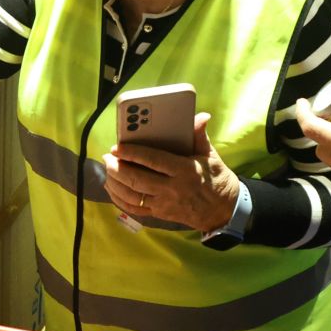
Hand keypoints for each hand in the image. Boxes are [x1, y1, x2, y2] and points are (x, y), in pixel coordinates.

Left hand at [103, 113, 239, 232]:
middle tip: (107, 157)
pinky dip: (119, 199)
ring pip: (132, 195)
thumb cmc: (216, 179)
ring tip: (107, 169)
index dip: (133, 154)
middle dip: (118, 168)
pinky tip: (112, 188)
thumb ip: (199, 136)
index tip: (118, 147)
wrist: (223, 211)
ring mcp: (164, 204)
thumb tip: (200, 116)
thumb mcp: (211, 156)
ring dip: (115, 183)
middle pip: (138, 180)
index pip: (154, 161)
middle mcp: (172, 189)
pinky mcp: (160, 215)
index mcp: (184, 171)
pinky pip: (134, 209)